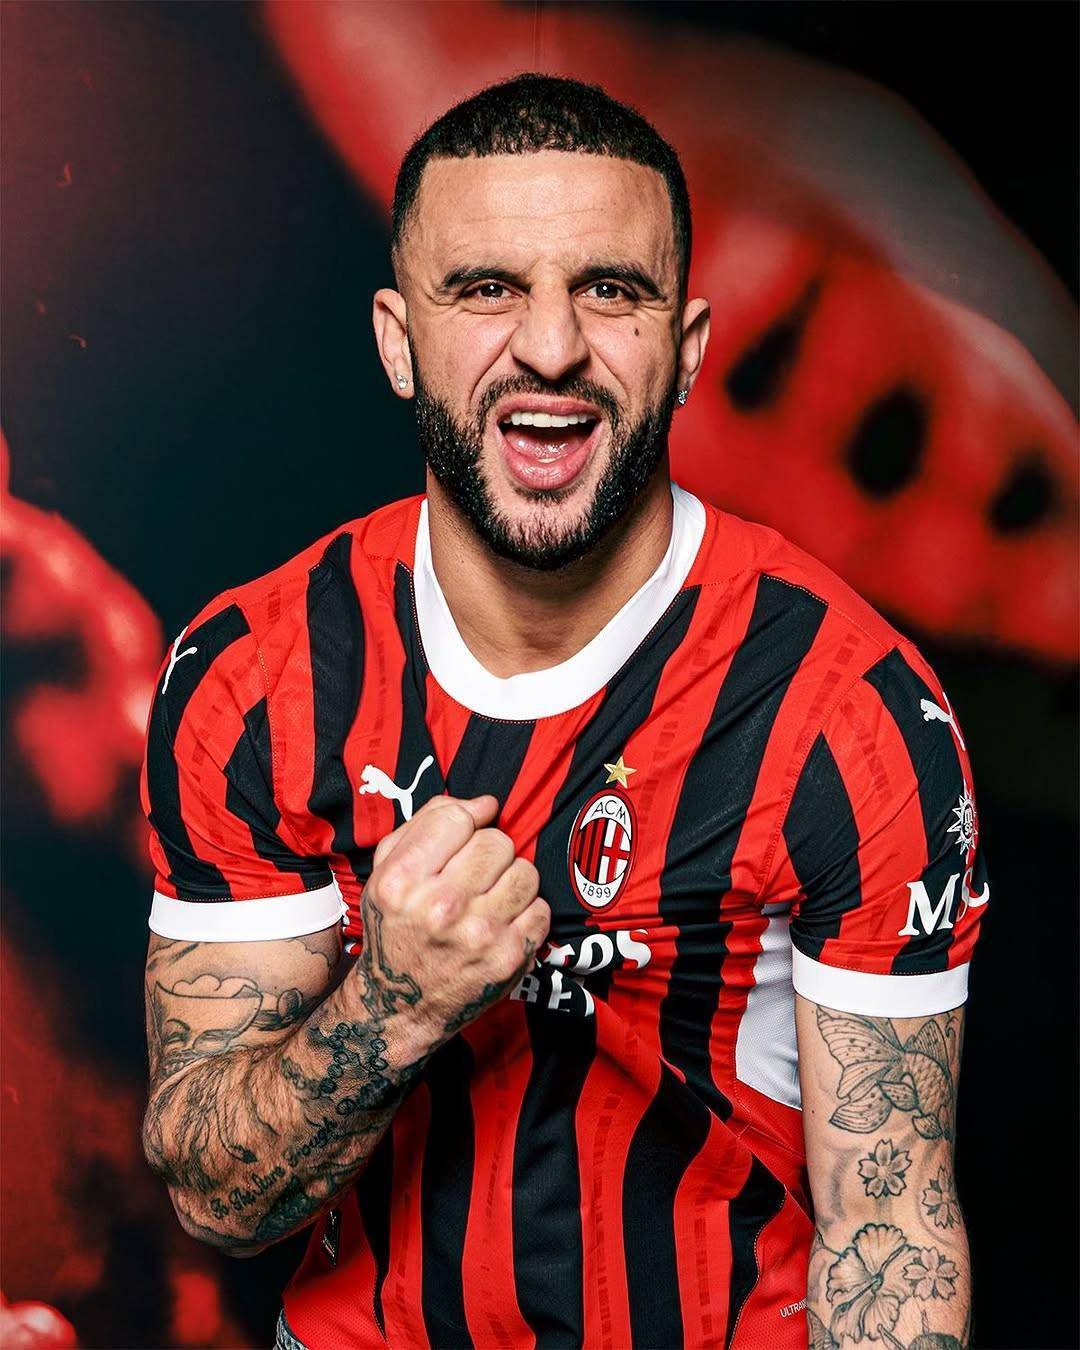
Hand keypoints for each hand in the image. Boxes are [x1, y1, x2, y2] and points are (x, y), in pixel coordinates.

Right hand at [358, 794, 549, 1045]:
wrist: (400, 1006)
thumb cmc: (396, 929)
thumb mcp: (387, 871)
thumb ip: (429, 823)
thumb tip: (486, 803)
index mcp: (403, 881)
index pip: (458, 819)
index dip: (467, 822)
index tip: (466, 837)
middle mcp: (441, 907)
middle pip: (497, 842)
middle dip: (490, 853)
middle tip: (475, 875)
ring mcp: (479, 934)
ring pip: (525, 871)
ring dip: (511, 880)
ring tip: (490, 898)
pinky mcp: (510, 958)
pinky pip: (541, 908)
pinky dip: (526, 913)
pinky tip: (502, 923)